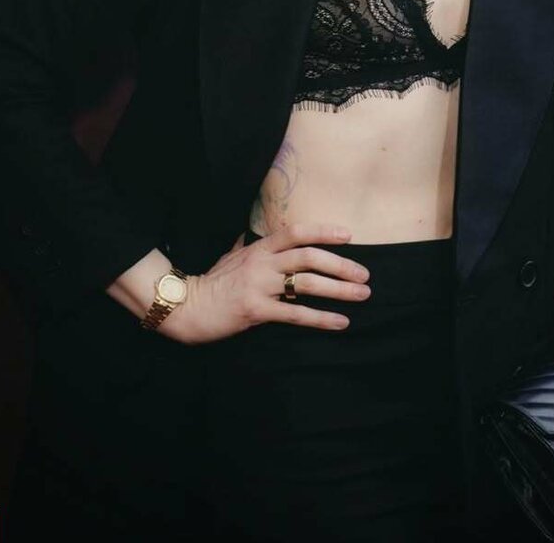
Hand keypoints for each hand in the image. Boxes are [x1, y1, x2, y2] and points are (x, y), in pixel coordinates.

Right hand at [159, 222, 371, 345]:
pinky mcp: (256, 311)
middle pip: (309, 257)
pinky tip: (340, 322)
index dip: (324, 231)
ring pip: (307, 284)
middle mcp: (262, 263)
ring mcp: (259, 286)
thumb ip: (246, 244)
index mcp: (259, 247)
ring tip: (362, 295)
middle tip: (365, 274)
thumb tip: (249, 231)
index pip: (296, 232)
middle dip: (341, 264)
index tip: (349, 235)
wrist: (187, 307)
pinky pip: (295, 313)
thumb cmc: (211, 281)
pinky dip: (321, 318)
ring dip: (339, 290)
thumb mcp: (230, 256)